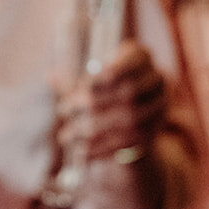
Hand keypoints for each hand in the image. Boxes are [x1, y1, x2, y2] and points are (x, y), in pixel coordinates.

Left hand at [56, 41, 167, 165]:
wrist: (132, 115)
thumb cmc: (104, 89)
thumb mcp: (91, 80)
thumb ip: (74, 81)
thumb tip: (49, 76)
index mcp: (141, 56)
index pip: (134, 59)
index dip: (111, 72)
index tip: (83, 85)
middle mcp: (157, 79)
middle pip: (129, 91)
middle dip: (94, 102)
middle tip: (64, 110)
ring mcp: (159, 107)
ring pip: (129, 118)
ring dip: (94, 128)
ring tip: (66, 136)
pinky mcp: (153, 131)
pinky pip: (130, 141)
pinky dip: (102, 148)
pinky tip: (81, 152)